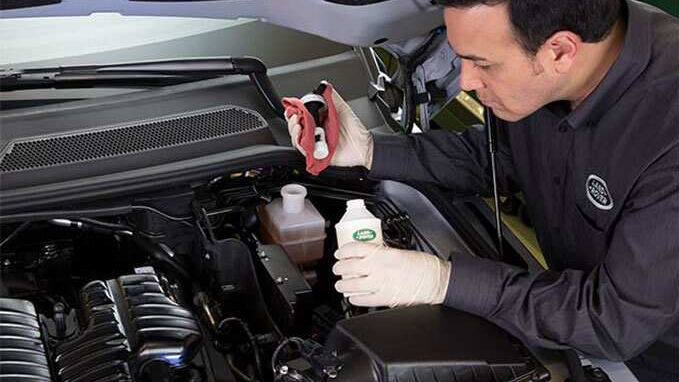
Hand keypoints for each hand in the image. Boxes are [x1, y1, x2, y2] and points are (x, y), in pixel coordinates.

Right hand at [286, 87, 373, 168]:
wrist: (363, 146)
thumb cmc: (355, 130)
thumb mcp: (343, 109)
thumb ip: (333, 98)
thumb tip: (325, 85)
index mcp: (319, 120)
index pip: (301, 115)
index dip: (294, 111)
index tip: (293, 107)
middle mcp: (315, 131)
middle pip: (296, 126)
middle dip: (292, 121)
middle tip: (295, 117)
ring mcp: (315, 143)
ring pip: (297, 138)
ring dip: (294, 131)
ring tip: (299, 126)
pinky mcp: (316, 154)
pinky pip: (303, 150)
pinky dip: (300, 144)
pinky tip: (303, 137)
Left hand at [332, 242, 450, 307]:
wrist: (436, 281)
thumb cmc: (424, 266)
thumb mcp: (401, 251)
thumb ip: (383, 253)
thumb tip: (368, 255)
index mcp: (384, 254)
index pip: (355, 248)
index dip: (344, 250)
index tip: (340, 252)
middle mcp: (379, 268)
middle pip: (349, 267)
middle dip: (339, 268)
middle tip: (337, 268)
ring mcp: (380, 284)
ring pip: (352, 285)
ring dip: (342, 285)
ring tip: (340, 285)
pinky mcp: (384, 299)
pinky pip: (363, 300)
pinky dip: (354, 298)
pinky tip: (353, 297)